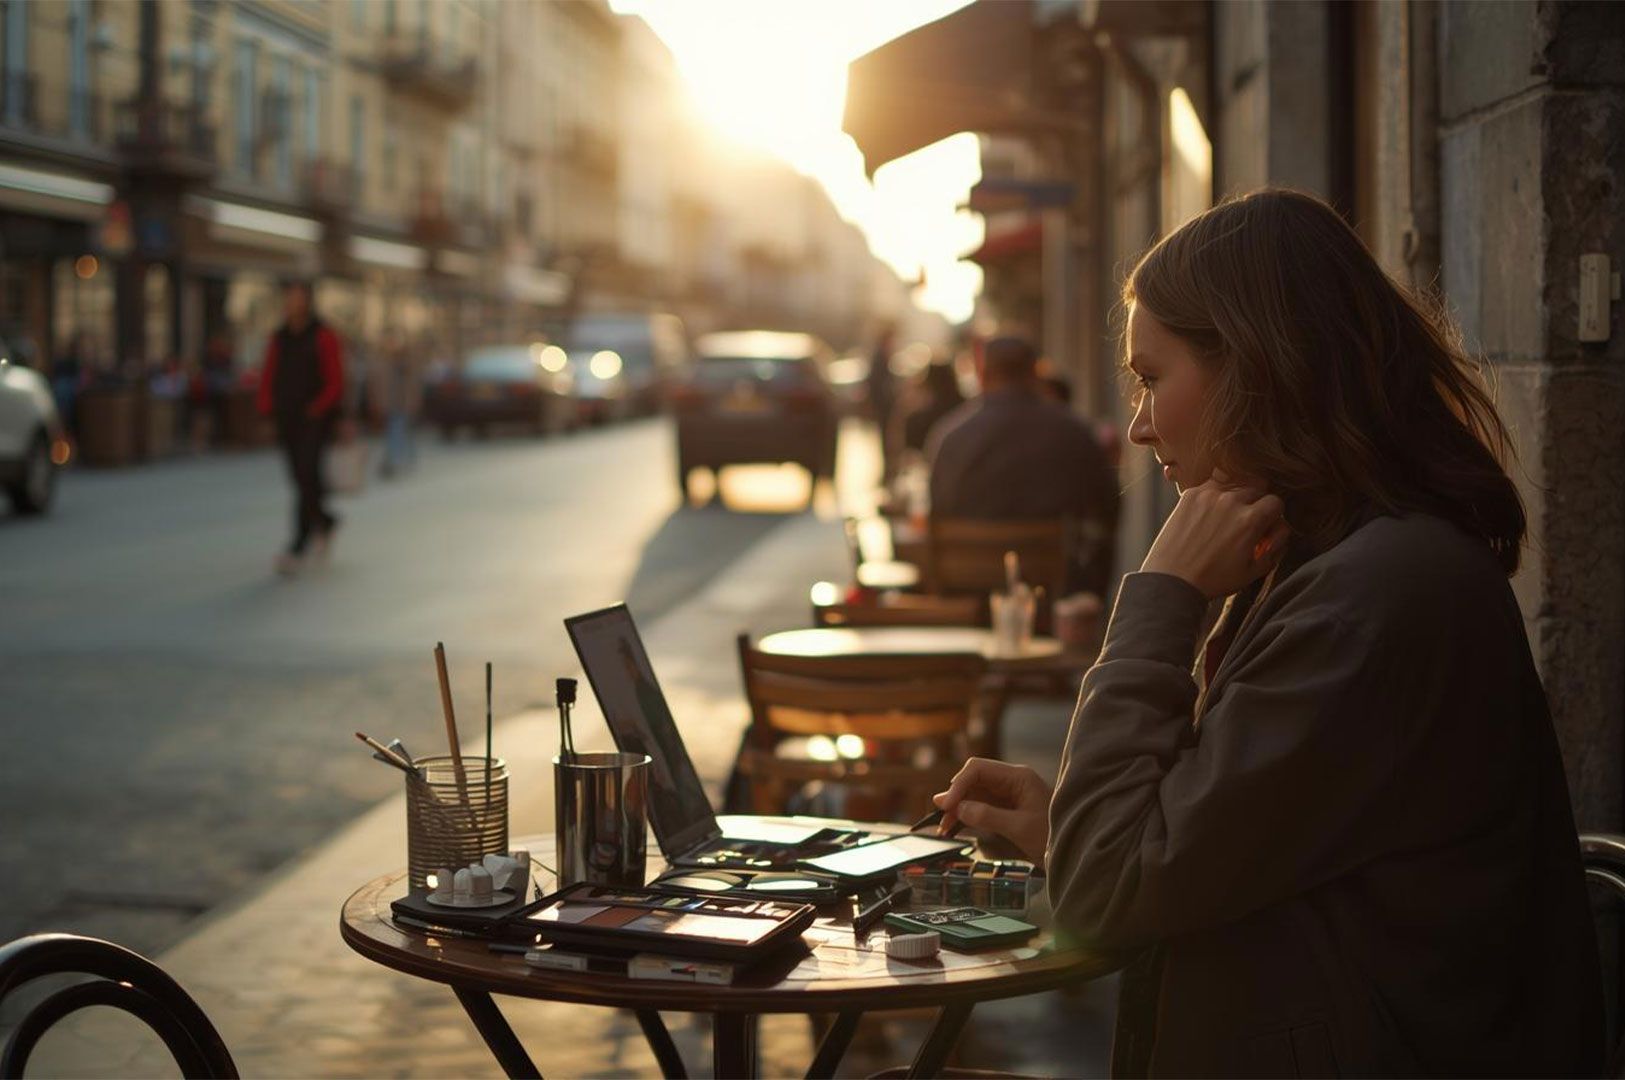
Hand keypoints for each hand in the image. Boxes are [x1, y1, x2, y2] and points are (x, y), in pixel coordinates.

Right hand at [932, 758, 1051, 866]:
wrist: (1076, 852)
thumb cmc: (1054, 837)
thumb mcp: (1020, 828)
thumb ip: (988, 816)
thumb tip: (958, 809)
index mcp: (1018, 777)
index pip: (978, 769)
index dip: (958, 785)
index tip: (946, 805)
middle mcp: (1011, 781)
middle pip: (973, 780)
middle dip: (955, 797)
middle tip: (941, 818)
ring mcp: (1008, 795)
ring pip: (973, 794)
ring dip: (957, 808)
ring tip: (944, 827)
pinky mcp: (1006, 810)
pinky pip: (980, 807)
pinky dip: (966, 816)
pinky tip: (955, 826)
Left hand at [1140, 469, 1290, 598]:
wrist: (1173, 580)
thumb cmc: (1214, 580)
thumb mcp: (1254, 571)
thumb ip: (1275, 548)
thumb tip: (1281, 531)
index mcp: (1251, 519)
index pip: (1275, 502)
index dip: (1273, 516)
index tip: (1264, 527)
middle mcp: (1231, 501)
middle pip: (1256, 489)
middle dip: (1256, 505)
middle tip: (1246, 523)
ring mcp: (1209, 495)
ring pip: (1235, 483)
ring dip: (1237, 497)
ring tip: (1227, 518)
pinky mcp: (1190, 495)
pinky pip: (1212, 484)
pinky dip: (1216, 495)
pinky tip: (1210, 514)